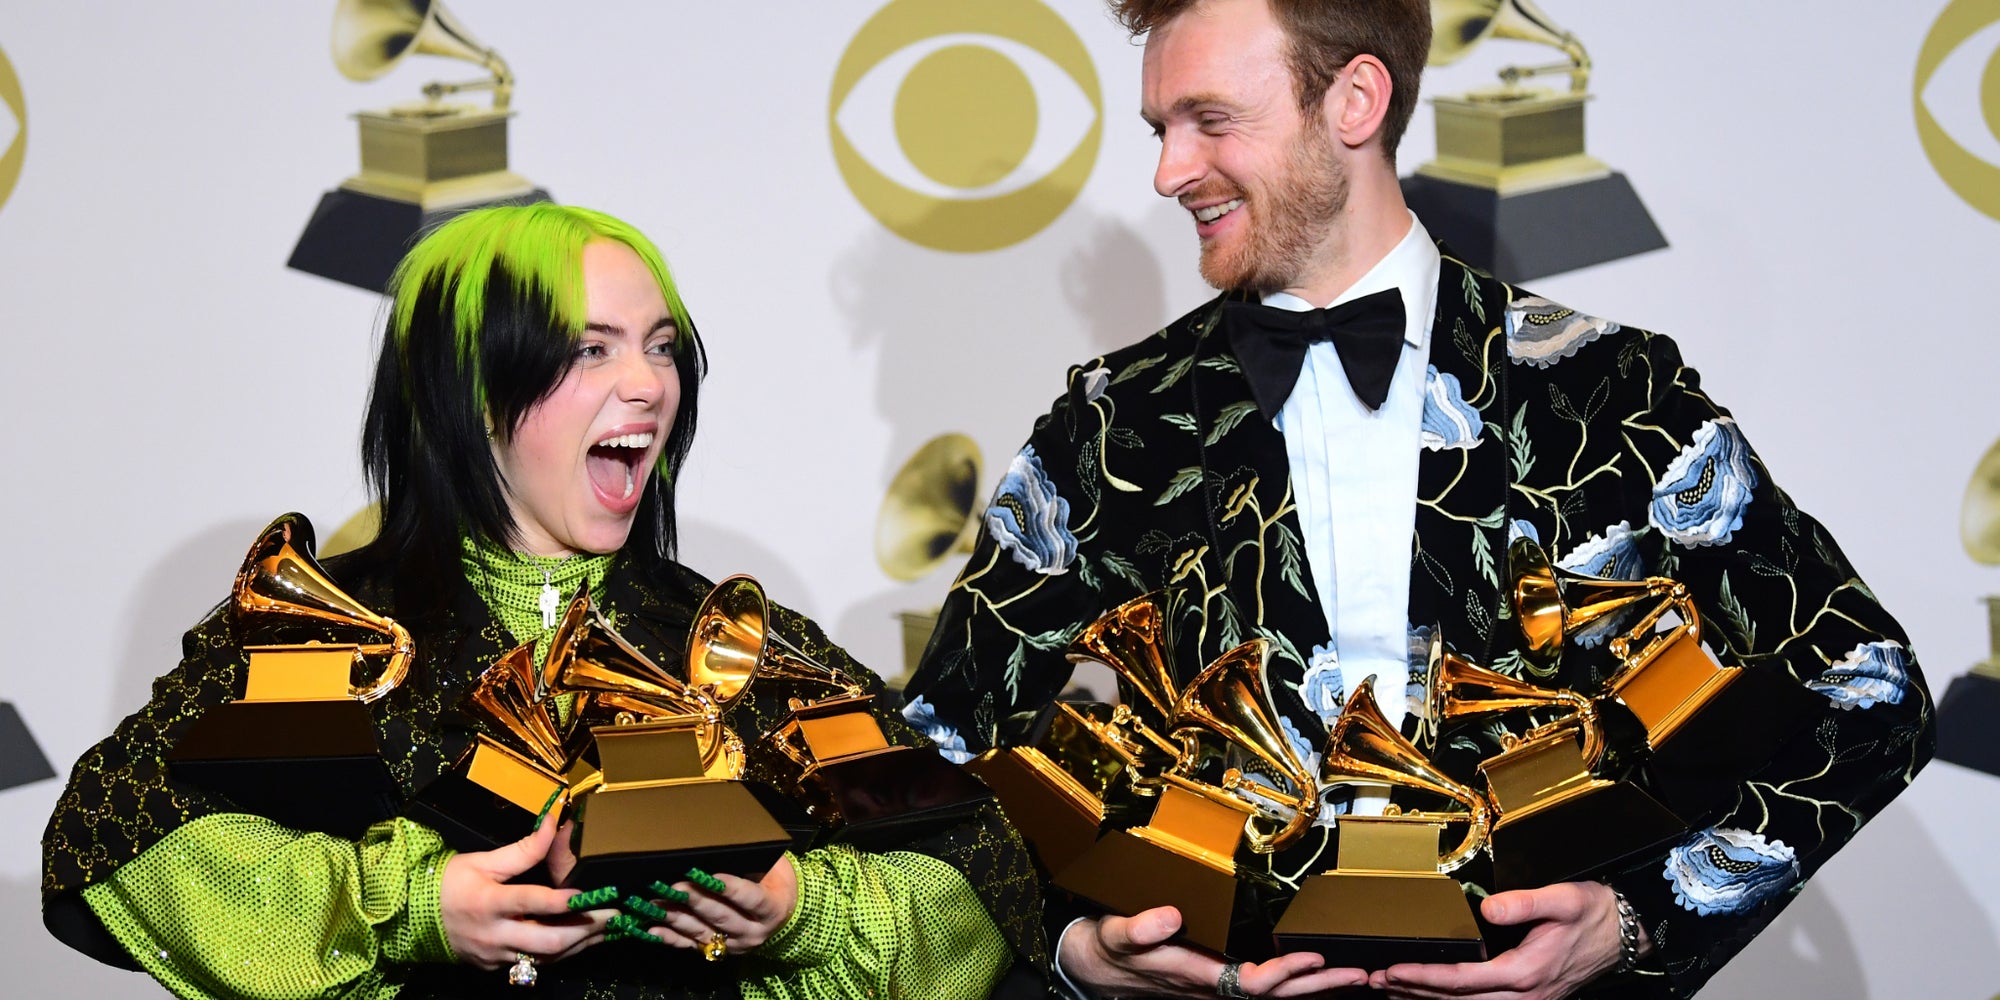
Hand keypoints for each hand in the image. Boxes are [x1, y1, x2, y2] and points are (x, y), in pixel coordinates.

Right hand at [440, 798, 612, 968]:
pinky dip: (559, 952)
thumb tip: (553, 824)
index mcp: (489, 902)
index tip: (592, 894)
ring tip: (607, 929)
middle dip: (585, 930)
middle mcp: (494, 934)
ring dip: (580, 944)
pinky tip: (580, 941)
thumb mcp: (483, 860)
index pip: (532, 902)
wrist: (410, 918)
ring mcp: (495, 955)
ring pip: (546, 958)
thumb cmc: (448, 883)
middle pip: (547, 941)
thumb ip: (523, 849)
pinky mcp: (495, 967)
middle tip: (614, 916)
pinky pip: (534, 964)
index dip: (564, 900)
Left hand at [641, 857, 798, 955]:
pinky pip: (691, 945)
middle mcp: (753, 932)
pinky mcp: (716, 950)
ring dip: (677, 918)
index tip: (712, 875)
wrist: (784, 912)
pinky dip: (671, 938)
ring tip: (656, 903)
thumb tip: (722, 847)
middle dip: (697, 900)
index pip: (751, 899)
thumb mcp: (773, 867)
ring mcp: (733, 945)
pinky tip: (653, 930)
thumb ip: (752, 862)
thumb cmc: (775, 880)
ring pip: (703, 932)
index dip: (732, 888)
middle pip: (722, 916)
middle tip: (675, 886)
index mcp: (772, 909)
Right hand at [1060, 906, 1367, 998]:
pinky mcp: (1220, 981)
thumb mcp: (1114, 934)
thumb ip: (1139, 928)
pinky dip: (1299, 985)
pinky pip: (1269, 989)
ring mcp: (1219, 988)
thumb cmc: (1107, 948)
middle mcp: (1214, 987)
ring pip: (1278, 996)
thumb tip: (1173, 916)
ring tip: (1359, 979)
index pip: (1253, 984)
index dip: (1287, 975)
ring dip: (1318, 989)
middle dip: (1321, 987)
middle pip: (1278, 997)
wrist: (1093, 967)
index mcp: (1197, 977)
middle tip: (1365, 976)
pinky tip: (1322, 980)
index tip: (1317, 960)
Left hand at [1370, 882, 1635, 999]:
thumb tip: (1490, 908)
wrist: (1628, 932)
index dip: (1425, 976)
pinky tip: (1429, 996)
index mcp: (1527, 972)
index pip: (1464, 979)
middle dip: (1414, 993)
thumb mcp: (1564, 899)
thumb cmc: (1595, 913)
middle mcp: (1525, 994)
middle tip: (1376, 982)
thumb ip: (1526, 903)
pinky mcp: (1530, 998)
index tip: (1393, 969)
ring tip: (1391, 992)